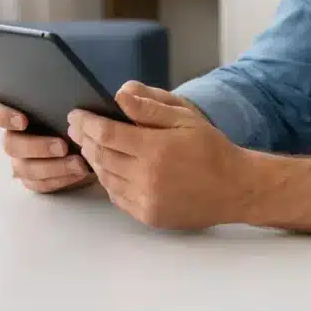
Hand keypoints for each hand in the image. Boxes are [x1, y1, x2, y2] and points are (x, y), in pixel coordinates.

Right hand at [0, 101, 94, 193]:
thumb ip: (61, 95)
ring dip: (53, 167)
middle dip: (37, 146)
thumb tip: (74, 95)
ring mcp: (20, 160)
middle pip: (11, 145)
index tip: (23, 121)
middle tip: (63, 146)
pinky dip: (60, 179)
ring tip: (78, 163)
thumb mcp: (67, 101)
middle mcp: (13, 137)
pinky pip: (40, 184)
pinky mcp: (33, 179)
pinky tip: (78, 172)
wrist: (86, 138)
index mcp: (14, 113)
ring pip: (26, 168)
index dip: (3, 117)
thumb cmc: (72, 114)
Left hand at [67, 81, 249, 230]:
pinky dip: (108, 180)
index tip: (75, 114)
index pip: (106, 133)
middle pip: (100, 156)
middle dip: (84, 139)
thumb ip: (150, 107)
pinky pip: (117, 196)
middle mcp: (147, 177)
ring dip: (94, 160)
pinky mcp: (149, 216)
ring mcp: (146, 200)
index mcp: (155, 149)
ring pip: (105, 177)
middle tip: (77, 127)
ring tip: (90, 145)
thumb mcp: (185, 117)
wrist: (235, 188)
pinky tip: (110, 168)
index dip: (86, 122)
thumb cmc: (211, 148)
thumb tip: (120, 95)